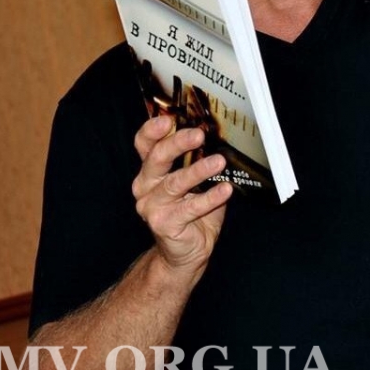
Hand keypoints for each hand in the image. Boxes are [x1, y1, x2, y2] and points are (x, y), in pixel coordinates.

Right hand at [131, 116, 232, 276]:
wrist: (187, 251)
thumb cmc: (193, 211)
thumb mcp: (196, 182)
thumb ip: (200, 160)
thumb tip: (220, 138)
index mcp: (151, 170)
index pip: (144, 144)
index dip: (152, 130)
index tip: (167, 119)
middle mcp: (145, 186)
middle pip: (157, 159)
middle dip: (178, 144)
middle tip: (199, 135)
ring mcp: (152, 206)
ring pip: (175, 183)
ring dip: (198, 170)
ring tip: (219, 162)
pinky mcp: (164, 224)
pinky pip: (190, 208)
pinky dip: (210, 198)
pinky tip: (225, 190)